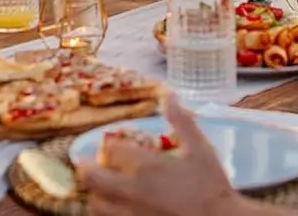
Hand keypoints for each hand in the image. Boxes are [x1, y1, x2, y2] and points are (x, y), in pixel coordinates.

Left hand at [78, 92, 256, 215]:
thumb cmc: (212, 187)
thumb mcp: (200, 148)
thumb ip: (181, 120)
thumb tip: (169, 94)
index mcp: (147, 166)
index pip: (112, 149)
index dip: (109, 144)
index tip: (113, 145)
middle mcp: (132, 191)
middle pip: (92, 179)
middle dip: (86, 169)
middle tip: (87, 166)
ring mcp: (131, 215)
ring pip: (96, 205)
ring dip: (95, 194)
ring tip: (101, 189)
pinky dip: (107, 213)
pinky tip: (116, 208)